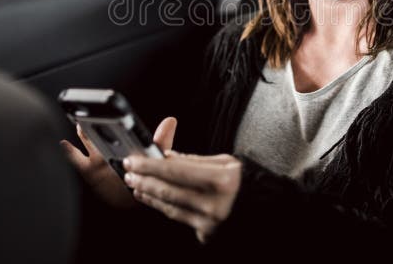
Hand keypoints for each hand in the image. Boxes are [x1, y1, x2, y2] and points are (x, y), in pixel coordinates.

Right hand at [60, 116, 177, 209]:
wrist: (135, 199)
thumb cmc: (144, 177)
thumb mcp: (154, 158)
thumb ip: (161, 141)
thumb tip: (171, 121)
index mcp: (126, 143)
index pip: (120, 127)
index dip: (116, 118)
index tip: (113, 109)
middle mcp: (112, 148)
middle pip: (103, 131)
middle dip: (98, 124)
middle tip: (95, 114)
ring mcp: (99, 159)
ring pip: (88, 142)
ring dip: (84, 133)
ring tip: (80, 124)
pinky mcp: (90, 172)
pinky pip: (76, 161)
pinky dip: (69, 152)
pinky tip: (64, 144)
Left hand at [122, 151, 241, 243]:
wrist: (264, 207)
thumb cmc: (245, 180)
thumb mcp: (224, 162)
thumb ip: (193, 160)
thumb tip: (164, 157)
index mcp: (221, 180)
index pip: (176, 170)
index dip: (150, 165)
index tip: (133, 160)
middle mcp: (214, 203)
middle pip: (168, 190)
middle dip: (144, 179)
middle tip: (128, 171)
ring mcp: (210, 222)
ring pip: (169, 206)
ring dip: (148, 193)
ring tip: (135, 184)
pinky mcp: (207, 234)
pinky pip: (178, 217)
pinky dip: (162, 206)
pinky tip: (151, 198)